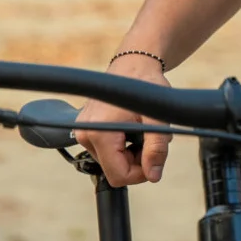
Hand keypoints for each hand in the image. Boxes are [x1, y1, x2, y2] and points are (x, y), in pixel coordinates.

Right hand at [74, 53, 171, 185]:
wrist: (134, 64)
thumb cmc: (145, 86)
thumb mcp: (157, 118)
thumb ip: (156, 148)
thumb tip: (153, 176)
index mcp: (98, 133)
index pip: (118, 175)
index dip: (140, 173)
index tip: (154, 157)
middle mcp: (84, 134)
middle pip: (114, 169)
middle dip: (137, 160)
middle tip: (150, 138)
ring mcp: (83, 131)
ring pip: (111, 161)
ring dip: (131, 153)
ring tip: (142, 129)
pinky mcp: (86, 128)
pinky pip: (106, 150)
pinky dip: (123, 145)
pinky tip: (131, 127)